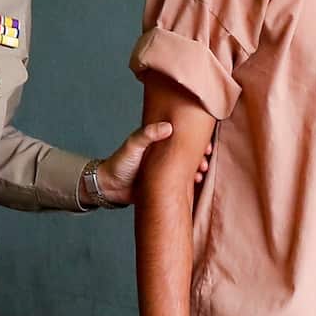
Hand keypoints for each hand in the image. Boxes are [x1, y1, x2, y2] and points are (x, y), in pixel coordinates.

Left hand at [94, 125, 213, 206]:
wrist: (109, 188)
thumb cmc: (119, 162)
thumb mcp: (132, 145)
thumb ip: (148, 134)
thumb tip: (168, 127)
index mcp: (158, 142)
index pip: (181, 136)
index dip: (196, 137)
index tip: (206, 142)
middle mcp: (165, 155)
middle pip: (188, 152)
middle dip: (200, 154)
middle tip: (206, 158)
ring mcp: (166, 171)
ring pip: (188, 168)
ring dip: (198, 168)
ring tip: (201, 171)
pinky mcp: (164, 185)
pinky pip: (182, 183)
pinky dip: (191, 182)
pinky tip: (196, 182)